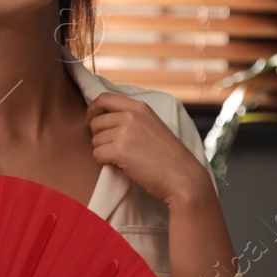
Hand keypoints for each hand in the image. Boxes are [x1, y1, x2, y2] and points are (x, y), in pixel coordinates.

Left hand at [86, 92, 209, 207]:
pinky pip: (97, 154)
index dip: (93, 110)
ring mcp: (125, 132)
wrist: (183, 177)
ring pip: (95, 140)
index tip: (93, 120)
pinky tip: (120, 166)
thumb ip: (131, 118)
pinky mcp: (120, 150)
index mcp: (139, 107)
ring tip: (123, 159)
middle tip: (114, 149)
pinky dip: (104, 163)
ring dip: (104, 151)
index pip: (104, 98)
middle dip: (99, 137)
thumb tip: (102, 119)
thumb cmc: (168, 157)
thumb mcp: (152, 126)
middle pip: (96, 122)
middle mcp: (130, 115)